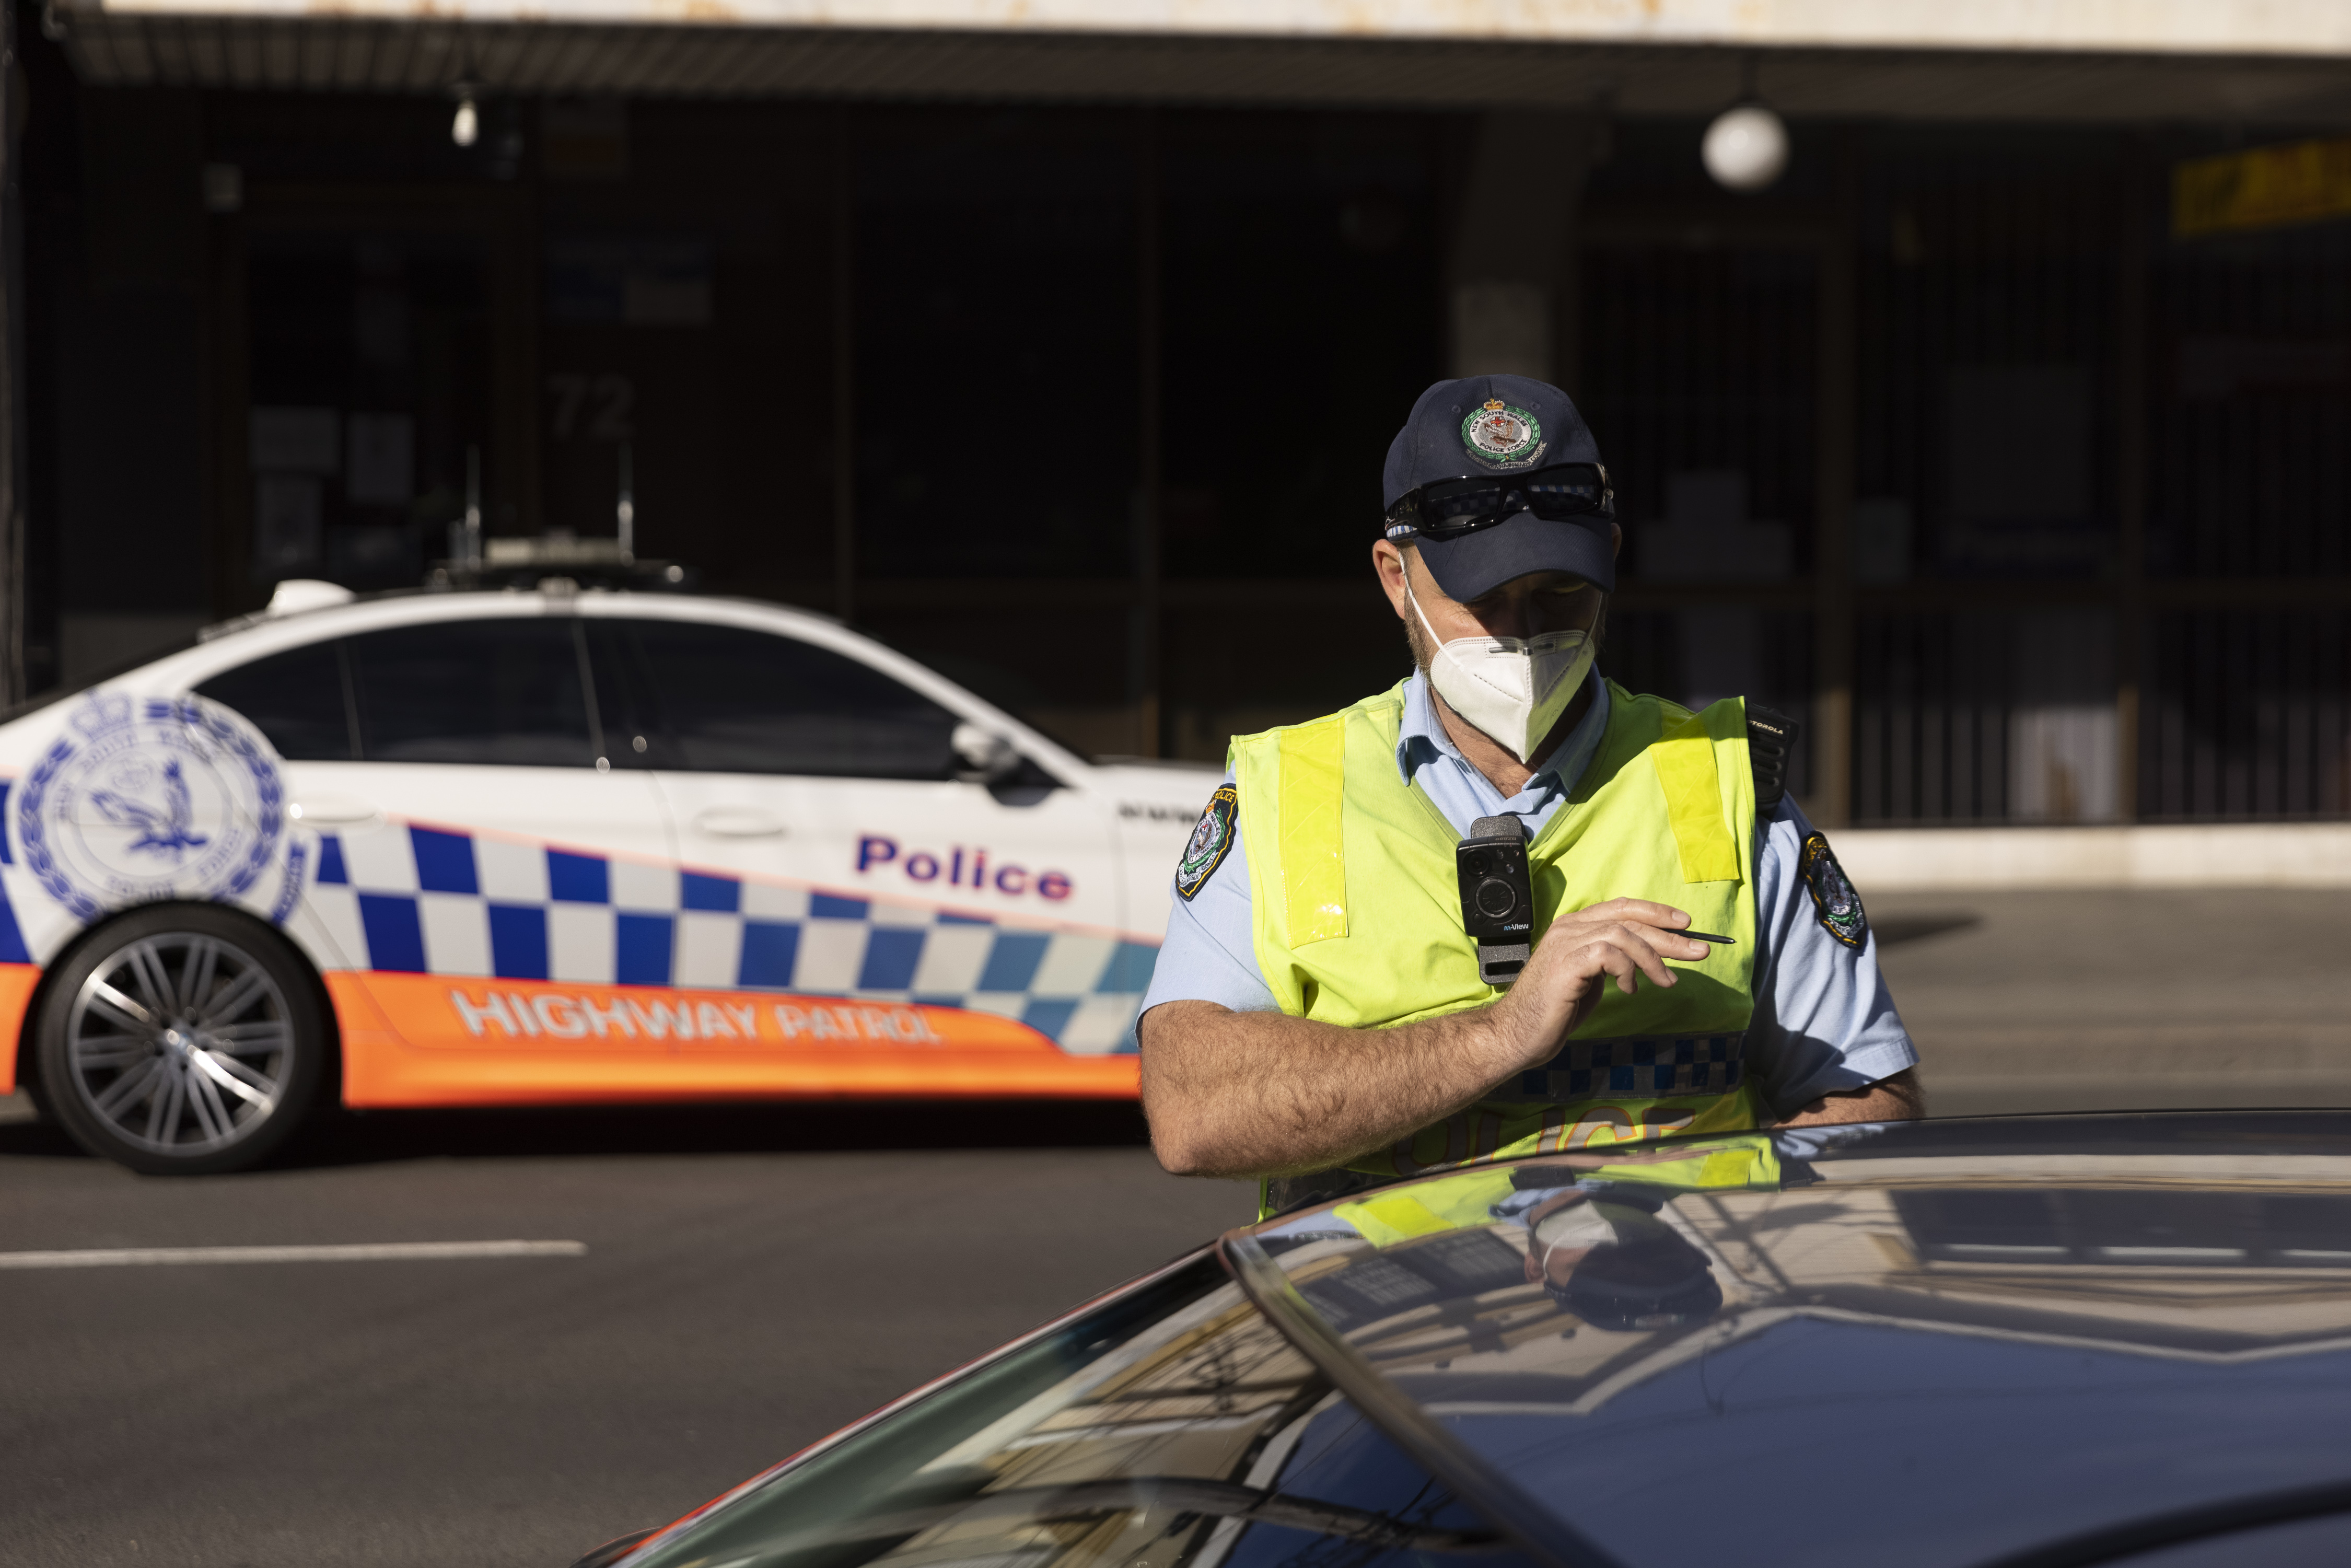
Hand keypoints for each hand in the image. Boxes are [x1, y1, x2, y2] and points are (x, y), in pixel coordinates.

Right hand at [1487, 898, 1709, 1071]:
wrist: (1518, 1034)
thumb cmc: (1554, 1010)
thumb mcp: (1590, 978)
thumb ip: (1612, 962)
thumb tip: (1647, 959)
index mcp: (1575, 926)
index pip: (1622, 907)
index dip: (1656, 911)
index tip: (1686, 924)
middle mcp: (1570, 927)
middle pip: (1629, 919)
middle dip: (1670, 935)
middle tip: (1700, 950)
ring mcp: (1566, 943)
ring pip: (1623, 934)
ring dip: (1653, 958)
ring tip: (1667, 981)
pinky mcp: (1566, 963)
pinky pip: (1610, 954)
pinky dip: (1628, 970)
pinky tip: (1629, 989)